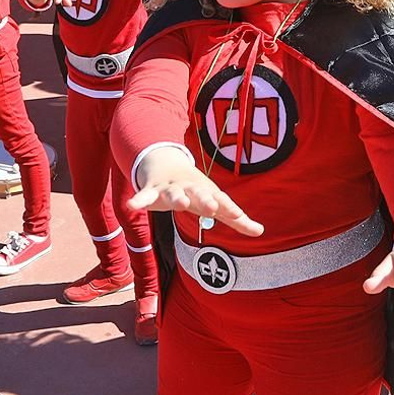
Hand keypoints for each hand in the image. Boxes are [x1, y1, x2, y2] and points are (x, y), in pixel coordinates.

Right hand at [127, 149, 264, 236]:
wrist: (165, 162)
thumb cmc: (196, 189)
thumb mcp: (216, 202)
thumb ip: (237, 219)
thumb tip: (261, 232)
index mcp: (208, 192)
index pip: (221, 200)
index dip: (230, 207)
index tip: (239, 215)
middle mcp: (191, 188)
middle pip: (199, 193)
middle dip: (205, 198)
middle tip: (212, 206)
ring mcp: (171, 188)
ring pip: (173, 193)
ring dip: (177, 197)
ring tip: (179, 203)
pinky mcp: (153, 190)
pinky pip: (145, 195)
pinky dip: (139, 199)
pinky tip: (132, 205)